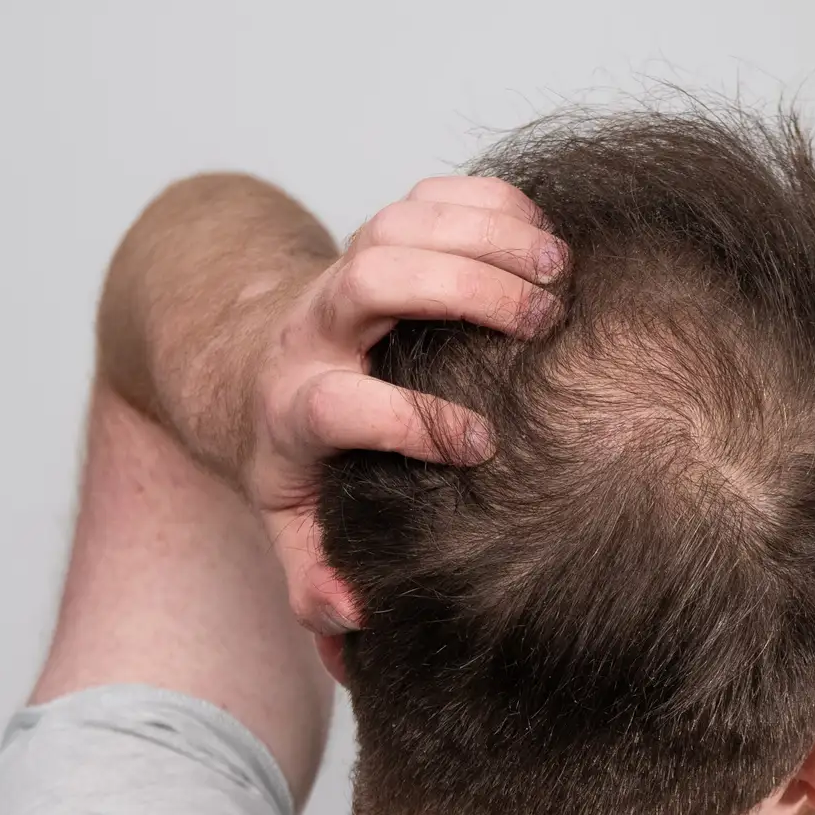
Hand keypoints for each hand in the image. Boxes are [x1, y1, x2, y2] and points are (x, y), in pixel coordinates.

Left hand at [247, 176, 565, 632]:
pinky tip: (543, 232)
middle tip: (542, 319)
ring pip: (399, 223)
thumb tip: (355, 620)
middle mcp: (315, 328)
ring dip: (484, 234)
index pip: (337, 404)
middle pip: (369, 279)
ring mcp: (346, 270)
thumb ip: (313, 578)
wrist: (252, 363)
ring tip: (561, 269)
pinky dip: (488, 201)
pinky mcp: (381, 231)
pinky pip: (428, 194)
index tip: (481, 445)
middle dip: (457, 288)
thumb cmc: (297, 457)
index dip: (405, 421)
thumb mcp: (291, 525)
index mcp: (292, 407)